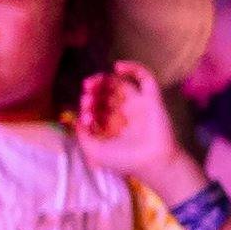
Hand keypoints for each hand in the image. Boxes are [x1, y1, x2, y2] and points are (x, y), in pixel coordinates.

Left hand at [75, 60, 199, 194]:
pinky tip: (117, 67)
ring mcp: (139, 104)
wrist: (152, 162)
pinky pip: (146, 78)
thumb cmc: (124, 160)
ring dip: (106, 79)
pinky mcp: (152, 98)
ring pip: (121, 83)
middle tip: (87, 89)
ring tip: (96, 81)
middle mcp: (125, 114)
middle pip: (107, 93)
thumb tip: (78, 118)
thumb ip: (82, 134)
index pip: (96, 108)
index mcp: (112, 126)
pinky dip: (133, 68)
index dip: (88, 106)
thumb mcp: (93, 151)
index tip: (86, 115)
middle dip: (94, 90)